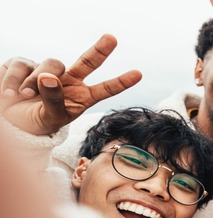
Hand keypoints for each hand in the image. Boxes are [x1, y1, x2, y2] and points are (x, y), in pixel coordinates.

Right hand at [0, 34, 141, 134]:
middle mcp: (69, 81)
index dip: (120, 82)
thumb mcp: (49, 118)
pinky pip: (23, 65)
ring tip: (25, 96)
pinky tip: (9, 93)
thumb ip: (54, 100)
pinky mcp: (26, 64)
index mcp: (81, 97)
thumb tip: (50, 77)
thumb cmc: (36, 121)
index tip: (138, 74)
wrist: (9, 120)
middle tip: (112, 38)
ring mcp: (49, 70)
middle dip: (100, 50)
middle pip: (88, 62)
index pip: (104, 89)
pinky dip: (14, 80)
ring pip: (51, 65)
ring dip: (36, 81)